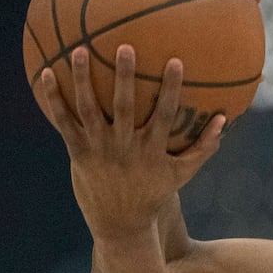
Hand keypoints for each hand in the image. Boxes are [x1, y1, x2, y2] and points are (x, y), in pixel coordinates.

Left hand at [38, 45, 224, 239]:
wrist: (121, 225)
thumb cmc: (154, 194)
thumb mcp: (182, 174)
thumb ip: (203, 147)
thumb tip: (224, 120)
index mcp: (152, 151)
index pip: (164, 115)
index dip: (170, 89)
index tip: (175, 61)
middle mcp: (125, 148)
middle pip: (124, 107)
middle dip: (124, 76)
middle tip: (124, 46)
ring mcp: (100, 150)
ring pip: (89, 109)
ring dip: (82, 79)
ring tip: (79, 50)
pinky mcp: (78, 153)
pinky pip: (64, 122)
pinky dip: (55, 98)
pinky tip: (48, 73)